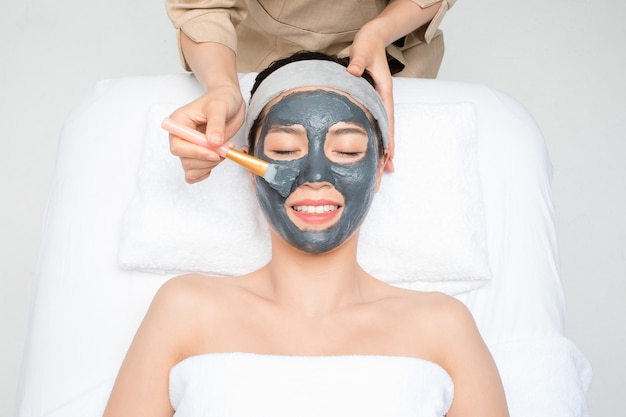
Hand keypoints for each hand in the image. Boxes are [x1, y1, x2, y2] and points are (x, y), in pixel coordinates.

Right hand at [168, 85, 244, 182]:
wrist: (230, 102)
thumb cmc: (221, 99)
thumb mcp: (219, 107)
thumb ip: (216, 125)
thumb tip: (214, 143)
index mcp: (178, 123)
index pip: (178, 146)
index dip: (196, 152)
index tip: (215, 152)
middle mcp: (181, 137)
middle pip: (184, 160)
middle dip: (206, 159)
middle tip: (225, 150)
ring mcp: (189, 148)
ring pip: (191, 169)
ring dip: (210, 165)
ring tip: (224, 150)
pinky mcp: (198, 156)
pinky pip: (195, 174)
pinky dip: (206, 172)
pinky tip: (217, 160)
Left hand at [347, 27, 394, 171]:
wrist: (371, 38)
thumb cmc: (367, 45)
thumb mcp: (362, 52)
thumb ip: (357, 62)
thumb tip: (352, 71)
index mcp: (384, 90)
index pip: (387, 118)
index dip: (388, 137)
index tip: (389, 155)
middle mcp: (383, 98)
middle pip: (388, 129)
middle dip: (389, 151)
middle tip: (387, 172)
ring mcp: (378, 100)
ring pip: (383, 128)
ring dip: (384, 147)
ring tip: (384, 168)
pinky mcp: (372, 100)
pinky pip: (375, 122)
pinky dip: (376, 137)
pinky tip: (373, 149)